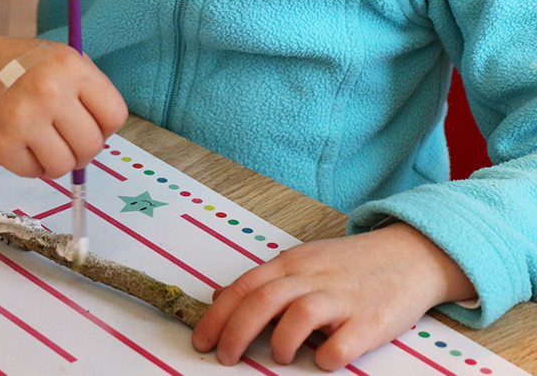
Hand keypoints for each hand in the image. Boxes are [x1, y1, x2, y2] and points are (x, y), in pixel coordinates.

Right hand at [0, 22, 127, 177]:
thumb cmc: (16, 65)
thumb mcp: (58, 59)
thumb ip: (87, 91)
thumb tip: (103, 136)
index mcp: (70, 66)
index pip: (114, 116)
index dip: (105, 127)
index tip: (90, 125)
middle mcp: (49, 91)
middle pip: (92, 145)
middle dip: (82, 149)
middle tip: (65, 140)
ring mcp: (23, 120)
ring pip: (64, 165)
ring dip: (56, 160)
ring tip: (42, 143)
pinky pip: (34, 173)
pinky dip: (30, 165)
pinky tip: (19, 144)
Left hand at [191, 222, 476, 370]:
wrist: (411, 254)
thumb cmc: (351, 264)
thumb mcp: (303, 261)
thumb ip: (266, 280)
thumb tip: (222, 296)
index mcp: (292, 263)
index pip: (244, 287)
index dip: (217, 315)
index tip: (201, 340)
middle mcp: (312, 277)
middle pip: (263, 301)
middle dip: (235, 332)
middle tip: (224, 357)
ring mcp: (341, 298)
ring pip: (298, 314)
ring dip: (280, 341)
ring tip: (278, 355)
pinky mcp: (371, 321)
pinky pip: (342, 344)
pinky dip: (326, 356)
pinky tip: (321, 360)